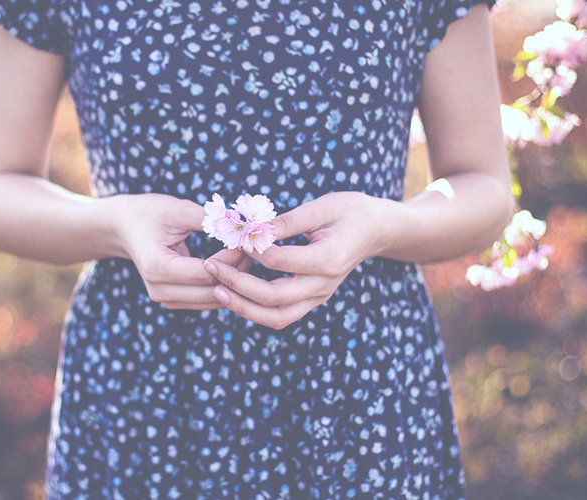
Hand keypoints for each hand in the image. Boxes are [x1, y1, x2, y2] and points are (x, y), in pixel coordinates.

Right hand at [113, 193, 252, 309]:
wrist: (124, 228)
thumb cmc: (149, 213)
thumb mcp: (176, 209)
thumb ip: (207, 218)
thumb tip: (240, 224)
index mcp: (157, 267)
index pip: (207, 272)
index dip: (232, 258)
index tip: (248, 239)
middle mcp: (160, 290)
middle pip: (213, 291)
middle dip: (238, 271)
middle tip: (255, 248)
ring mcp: (166, 300)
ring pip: (214, 300)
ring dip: (235, 281)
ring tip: (248, 254)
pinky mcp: (175, 301)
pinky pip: (208, 300)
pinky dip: (226, 285)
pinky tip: (237, 265)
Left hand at [203, 192, 387, 328]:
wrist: (375, 230)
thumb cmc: (349, 211)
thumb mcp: (320, 207)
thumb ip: (286, 221)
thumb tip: (252, 229)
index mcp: (327, 260)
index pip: (278, 261)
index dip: (250, 249)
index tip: (231, 235)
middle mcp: (323, 285)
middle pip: (273, 298)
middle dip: (237, 284)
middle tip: (210, 266)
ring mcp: (318, 297)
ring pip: (276, 317)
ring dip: (243, 307)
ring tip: (216, 290)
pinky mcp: (312, 300)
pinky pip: (281, 315)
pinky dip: (255, 309)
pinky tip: (235, 294)